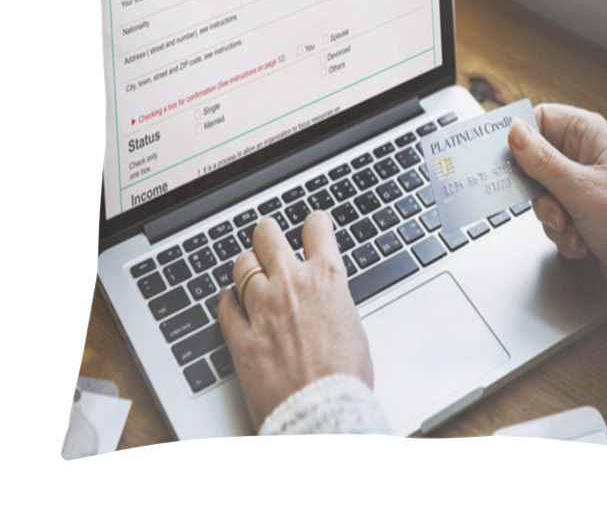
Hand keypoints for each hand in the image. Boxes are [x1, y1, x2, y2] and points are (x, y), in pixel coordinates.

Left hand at [218, 210, 372, 430]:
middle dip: (268, 234)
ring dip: (246, 267)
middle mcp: (292, 284)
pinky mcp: (240, 336)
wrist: (323, 412)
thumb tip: (327, 299)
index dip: (314, 223)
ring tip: (249, 272)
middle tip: (269, 240)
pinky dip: (226, 301)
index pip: (317, 227)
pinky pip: (224, 306)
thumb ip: (334, 302)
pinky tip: (229, 301)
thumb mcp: (353, 326)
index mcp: (326, 279)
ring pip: (241, 265)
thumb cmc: (345, 376)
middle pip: (267, 235)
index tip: (312, 225)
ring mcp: (262, 308)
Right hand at [508, 104, 606, 303]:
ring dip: (552, 217)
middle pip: (531, 162)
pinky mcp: (575, 209)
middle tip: (553, 207)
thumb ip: (541, 160)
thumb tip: (514, 131)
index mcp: (584, 134)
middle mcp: (579, 155)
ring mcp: (576, 183)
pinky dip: (561, 232)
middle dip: (539, 194)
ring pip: (538, 194)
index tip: (511, 160)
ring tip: (573, 227)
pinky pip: (549, 215)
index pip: (537, 120)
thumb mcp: (578, 187)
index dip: (520, 140)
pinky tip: (582, 239)